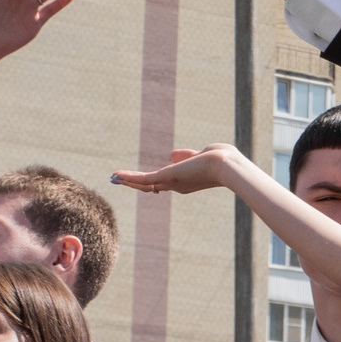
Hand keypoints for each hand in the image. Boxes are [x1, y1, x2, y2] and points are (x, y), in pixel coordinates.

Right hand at [111, 146, 250, 194]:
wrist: (227, 165)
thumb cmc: (221, 158)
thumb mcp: (200, 154)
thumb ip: (186, 156)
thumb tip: (172, 155)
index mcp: (185, 180)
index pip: (164, 182)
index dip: (151, 180)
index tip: (138, 178)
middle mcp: (176, 185)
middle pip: (150, 186)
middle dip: (134, 183)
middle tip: (118, 180)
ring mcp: (171, 182)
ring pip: (144, 184)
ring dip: (128, 181)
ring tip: (113, 178)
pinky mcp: (167, 177)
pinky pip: (144, 179)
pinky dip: (129, 178)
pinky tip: (117, 175)